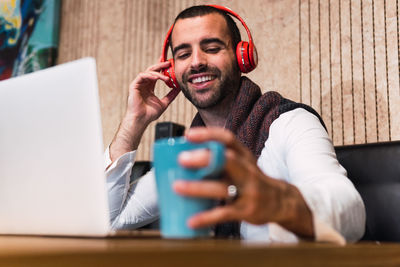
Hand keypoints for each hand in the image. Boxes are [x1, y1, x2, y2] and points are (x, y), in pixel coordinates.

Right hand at [125, 61, 179, 124]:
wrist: (141, 120)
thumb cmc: (150, 114)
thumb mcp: (164, 103)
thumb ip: (171, 95)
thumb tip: (180, 88)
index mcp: (150, 87)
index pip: (157, 74)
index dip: (163, 68)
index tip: (171, 64)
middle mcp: (144, 84)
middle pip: (152, 70)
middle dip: (160, 65)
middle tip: (169, 62)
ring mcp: (139, 84)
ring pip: (148, 72)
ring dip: (158, 73)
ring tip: (166, 78)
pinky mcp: (134, 85)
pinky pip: (142, 76)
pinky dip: (150, 75)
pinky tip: (157, 78)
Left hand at [173, 127, 313, 237]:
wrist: (281, 202)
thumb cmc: (252, 180)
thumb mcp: (242, 164)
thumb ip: (221, 159)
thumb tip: (186, 156)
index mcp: (244, 156)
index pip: (227, 139)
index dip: (208, 134)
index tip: (188, 134)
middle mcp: (248, 170)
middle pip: (226, 160)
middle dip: (204, 158)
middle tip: (181, 159)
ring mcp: (249, 190)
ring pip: (223, 187)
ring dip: (198, 187)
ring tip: (177, 187)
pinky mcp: (247, 210)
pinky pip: (225, 213)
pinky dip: (207, 217)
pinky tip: (191, 221)